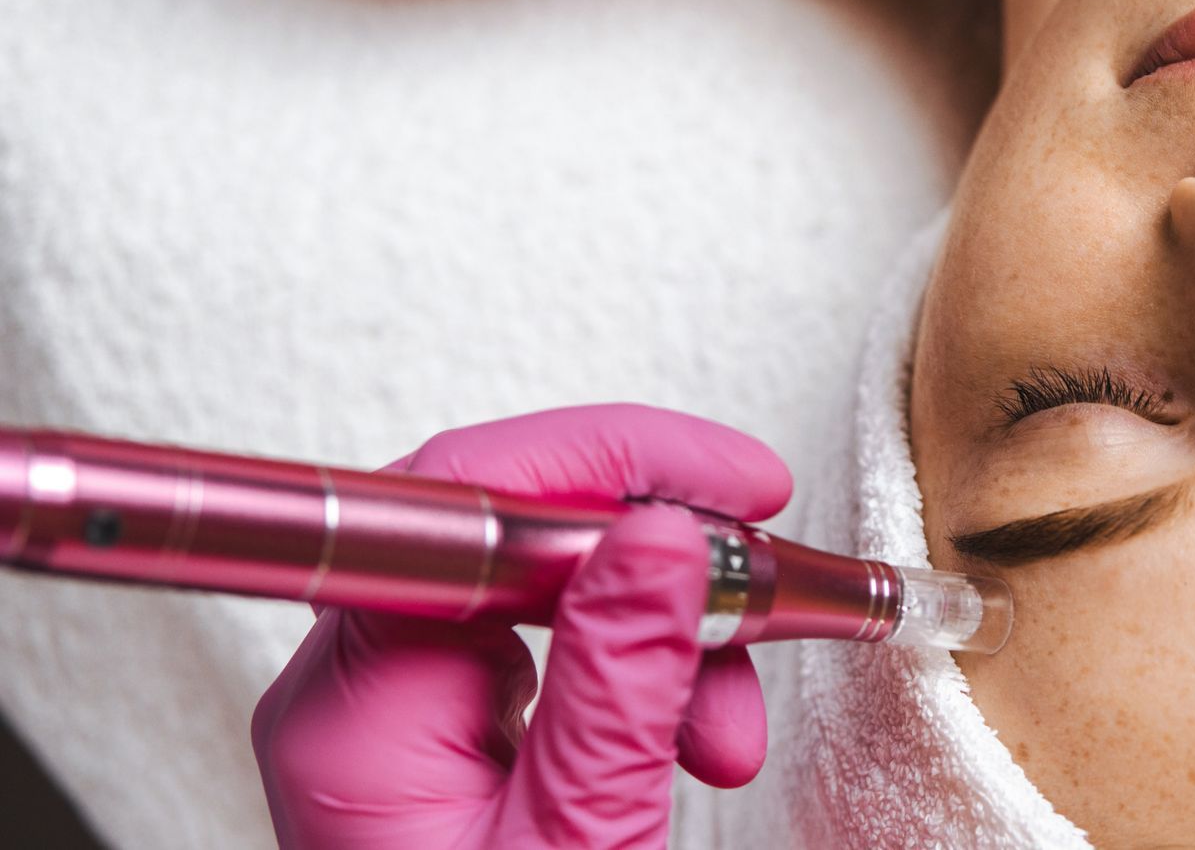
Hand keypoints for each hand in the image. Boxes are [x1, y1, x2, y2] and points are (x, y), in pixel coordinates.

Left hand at [251, 404, 792, 848]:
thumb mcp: (584, 842)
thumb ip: (622, 679)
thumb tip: (664, 534)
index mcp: (354, 716)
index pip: (458, 505)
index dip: (606, 463)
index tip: (729, 484)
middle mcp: (355, 695)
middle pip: (504, 535)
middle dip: (654, 555)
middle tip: (761, 568)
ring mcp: (395, 714)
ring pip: (543, 592)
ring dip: (664, 633)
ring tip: (730, 720)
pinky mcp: (441, 736)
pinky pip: (549, 650)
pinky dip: (639, 674)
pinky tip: (693, 732)